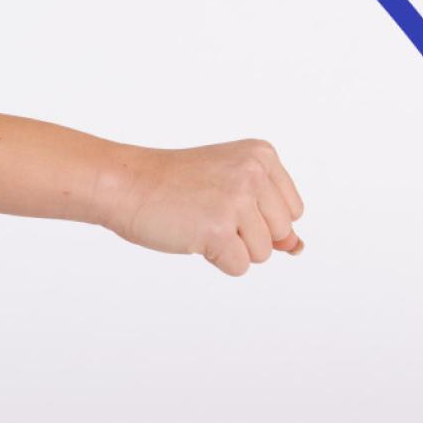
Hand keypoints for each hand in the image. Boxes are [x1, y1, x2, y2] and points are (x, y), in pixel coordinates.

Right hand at [102, 139, 305, 274]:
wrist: (124, 183)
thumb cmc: (172, 185)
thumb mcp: (229, 185)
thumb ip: (269, 214)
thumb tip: (297, 248)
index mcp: (262, 155)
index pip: (292, 211)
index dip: (258, 216)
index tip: (221, 197)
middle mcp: (254, 174)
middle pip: (281, 233)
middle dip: (247, 234)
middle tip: (206, 209)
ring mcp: (236, 201)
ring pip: (263, 253)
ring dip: (231, 247)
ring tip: (198, 220)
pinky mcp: (218, 230)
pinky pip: (239, 267)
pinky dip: (215, 260)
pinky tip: (191, 235)